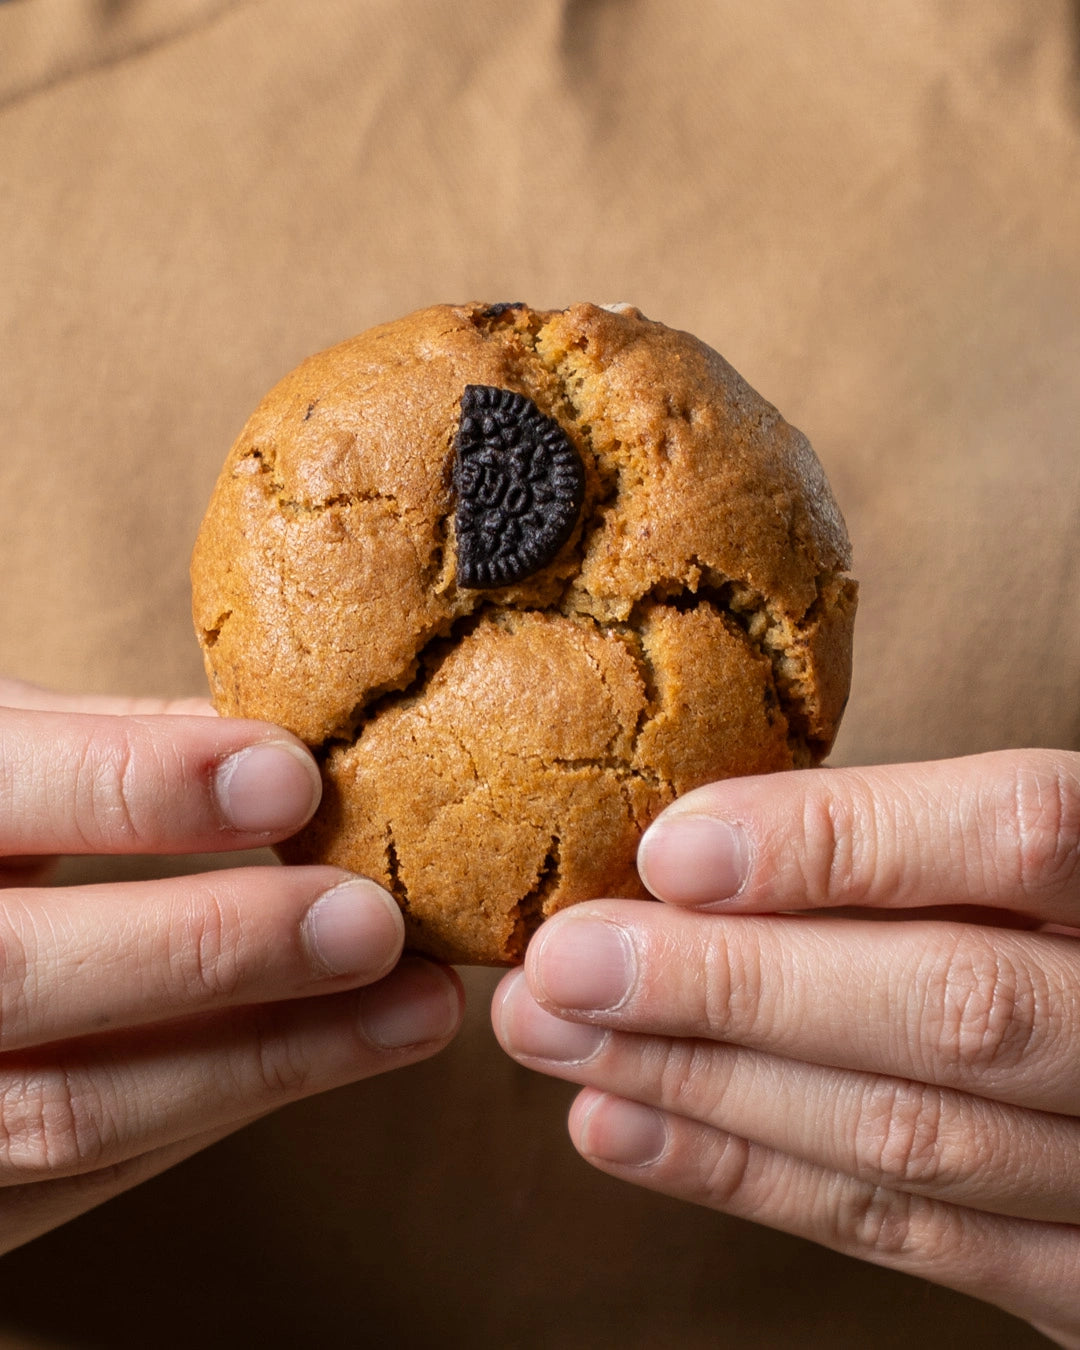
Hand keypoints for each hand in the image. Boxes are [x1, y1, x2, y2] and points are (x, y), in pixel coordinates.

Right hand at [0, 679, 461, 1253]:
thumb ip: (110, 749)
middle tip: (374, 920)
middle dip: (219, 947)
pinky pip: (87, 1176)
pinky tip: (329, 1054)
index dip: (142, 786)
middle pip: (25, 978)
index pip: (0, 795)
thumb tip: (292, 749)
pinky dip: (221, 1105)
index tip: (293, 774)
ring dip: (268, 1058)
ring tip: (411, 1008)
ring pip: (73, 1110)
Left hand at [494, 750, 1079, 1346]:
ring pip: (909, 1135)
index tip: (670, 849)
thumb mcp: (1028, 864)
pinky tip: (621, 1126)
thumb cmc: (1062, 933)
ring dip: (701, 1085)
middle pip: (947, 1006)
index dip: (836, 840)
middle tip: (560, 961)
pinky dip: (746, 1179)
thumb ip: (914, 844)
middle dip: (728, 984)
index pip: (1017, 833)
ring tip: (553, 1033)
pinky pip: (910, 1239)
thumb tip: (692, 848)